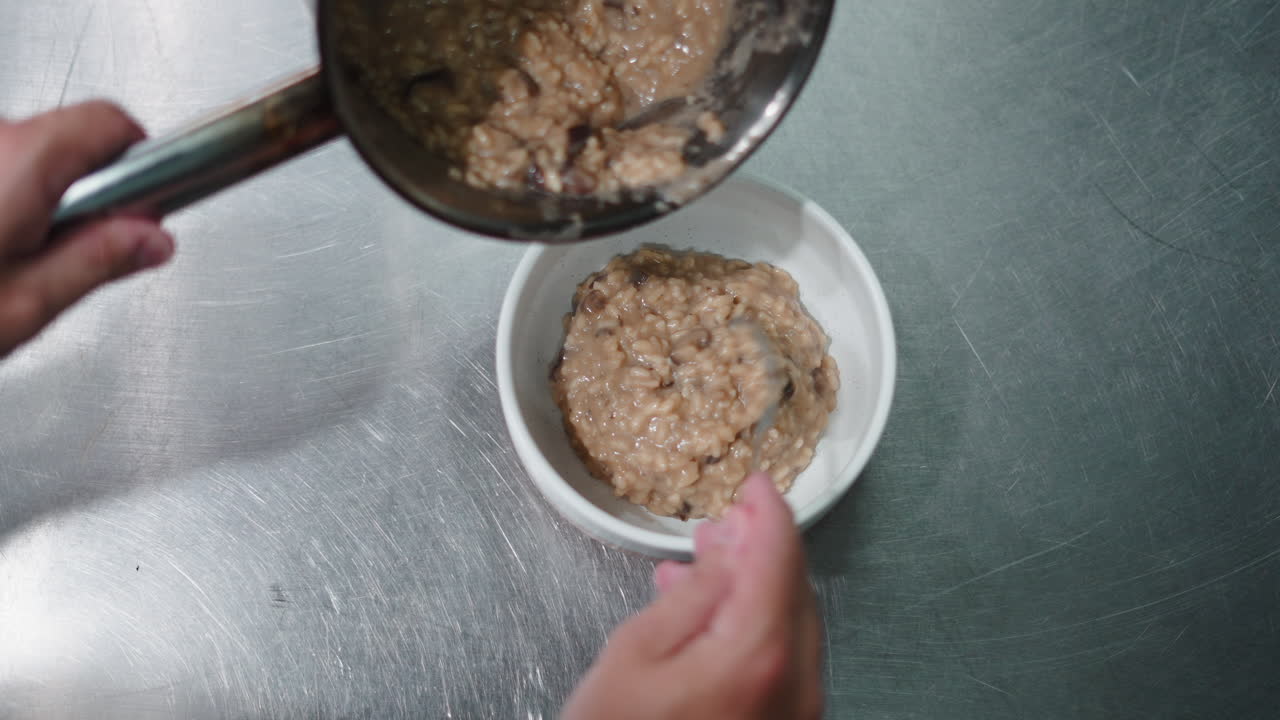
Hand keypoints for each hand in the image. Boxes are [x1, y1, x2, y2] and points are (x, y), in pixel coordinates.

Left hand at [0, 101, 172, 357]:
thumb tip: (153, 238)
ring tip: (3, 269)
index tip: (148, 206)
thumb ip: (98, 263)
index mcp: (18, 166)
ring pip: (14, 156)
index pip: (113, 124)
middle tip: (69, 261)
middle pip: (63, 140)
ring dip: (26, 200)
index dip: (144, 163)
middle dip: (81, 194)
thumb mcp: (21, 309)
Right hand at [563, 473, 823, 719]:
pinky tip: (712, 617)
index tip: (754, 484)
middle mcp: (795, 686)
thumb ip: (693, 594)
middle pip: (793, 588)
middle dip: (760, 546)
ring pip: (791, 624)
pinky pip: (784, 660)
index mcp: (757, 655)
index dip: (767, 509)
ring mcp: (796, 714)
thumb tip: (732, 549)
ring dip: (755, 585)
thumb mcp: (635, 654)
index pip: (778, 555)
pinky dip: (754, 626)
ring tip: (708, 564)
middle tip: (726, 520)